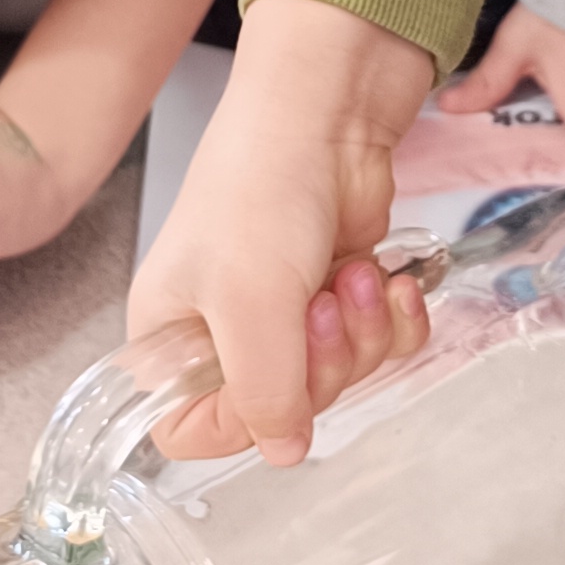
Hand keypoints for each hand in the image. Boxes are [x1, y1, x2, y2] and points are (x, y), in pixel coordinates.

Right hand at [127, 0, 436, 464]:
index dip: (238, 424)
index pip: (189, 428)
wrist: (328, 111)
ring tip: (358, 277)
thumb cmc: (262, 191)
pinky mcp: (341, 288)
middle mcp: (224, 329)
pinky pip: (378, 344)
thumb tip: (284, 453)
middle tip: (325, 305)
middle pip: (281, 407)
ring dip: (362, 333)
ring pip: (338, 377)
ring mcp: (287, 310)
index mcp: (171, 336)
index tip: (276, 387)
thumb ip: (263, 393)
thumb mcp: (248, 303)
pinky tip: (391, 279)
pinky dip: (393, 319)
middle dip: (322, 362)